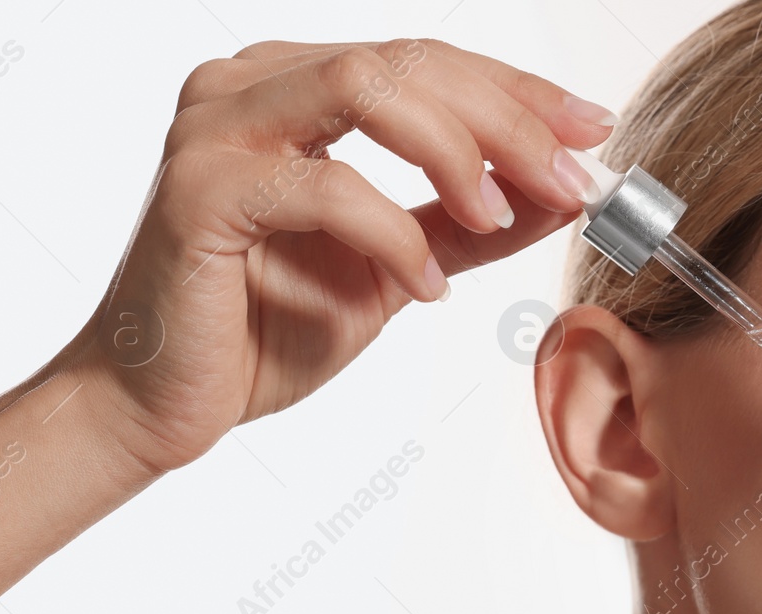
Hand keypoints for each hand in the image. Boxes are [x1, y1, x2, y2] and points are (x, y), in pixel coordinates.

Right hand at [65, 38, 615, 475]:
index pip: (428, 62)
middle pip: (408, 61)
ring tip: (502, 215)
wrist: (167, 403)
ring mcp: (217, 128)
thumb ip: (471, 224)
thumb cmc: (266, 329)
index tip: (593, 134)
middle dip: (506, 118)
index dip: (520, 94)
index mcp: (296, 86)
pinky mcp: (199, 190)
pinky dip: (394, 234)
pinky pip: (324, 186)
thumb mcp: (401, 267)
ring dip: (457, 150)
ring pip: (367, 87)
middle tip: (568, 178)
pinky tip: (426, 285)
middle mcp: (251, 85)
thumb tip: (561, 193)